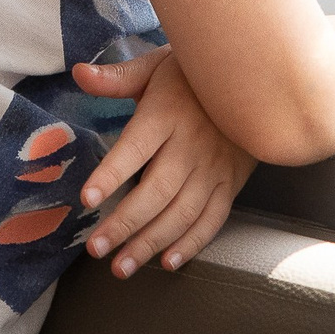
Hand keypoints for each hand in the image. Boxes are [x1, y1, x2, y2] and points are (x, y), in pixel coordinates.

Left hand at [70, 47, 256, 276]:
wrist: (253, 78)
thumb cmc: (193, 75)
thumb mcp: (155, 67)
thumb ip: (117, 78)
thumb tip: (80, 74)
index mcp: (166, 114)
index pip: (135, 148)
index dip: (111, 175)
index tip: (87, 200)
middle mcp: (191, 144)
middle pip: (156, 191)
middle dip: (124, 224)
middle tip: (96, 249)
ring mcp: (214, 167)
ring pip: (182, 212)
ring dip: (151, 242)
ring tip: (122, 266)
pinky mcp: (232, 182)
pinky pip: (213, 218)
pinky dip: (191, 243)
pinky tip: (167, 261)